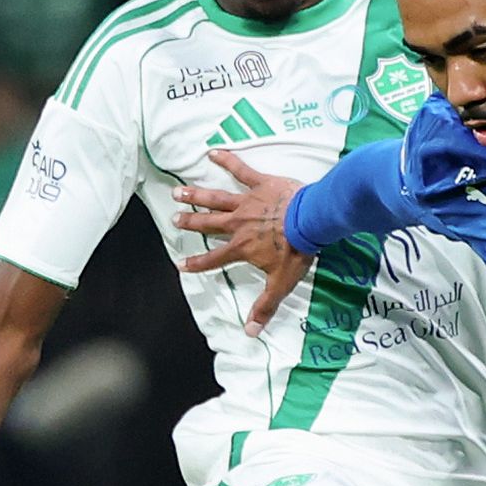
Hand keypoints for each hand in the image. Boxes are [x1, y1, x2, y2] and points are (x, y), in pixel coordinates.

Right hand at [175, 148, 312, 335]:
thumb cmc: (296, 252)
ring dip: (196, 195)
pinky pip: (240, 170)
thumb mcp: (281, 283)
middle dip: (190, 222)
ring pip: (216, 198)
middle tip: (174, 218)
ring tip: (178, 191)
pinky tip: (213, 153)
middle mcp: (238, 224)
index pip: (214, 258)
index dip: (197, 264)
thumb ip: (264, 306)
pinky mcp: (260, 183)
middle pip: (208, 223)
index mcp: (241, 248)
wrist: (311, 222)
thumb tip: (250, 333)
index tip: (181, 264)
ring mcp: (247, 202)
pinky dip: (226, 160)